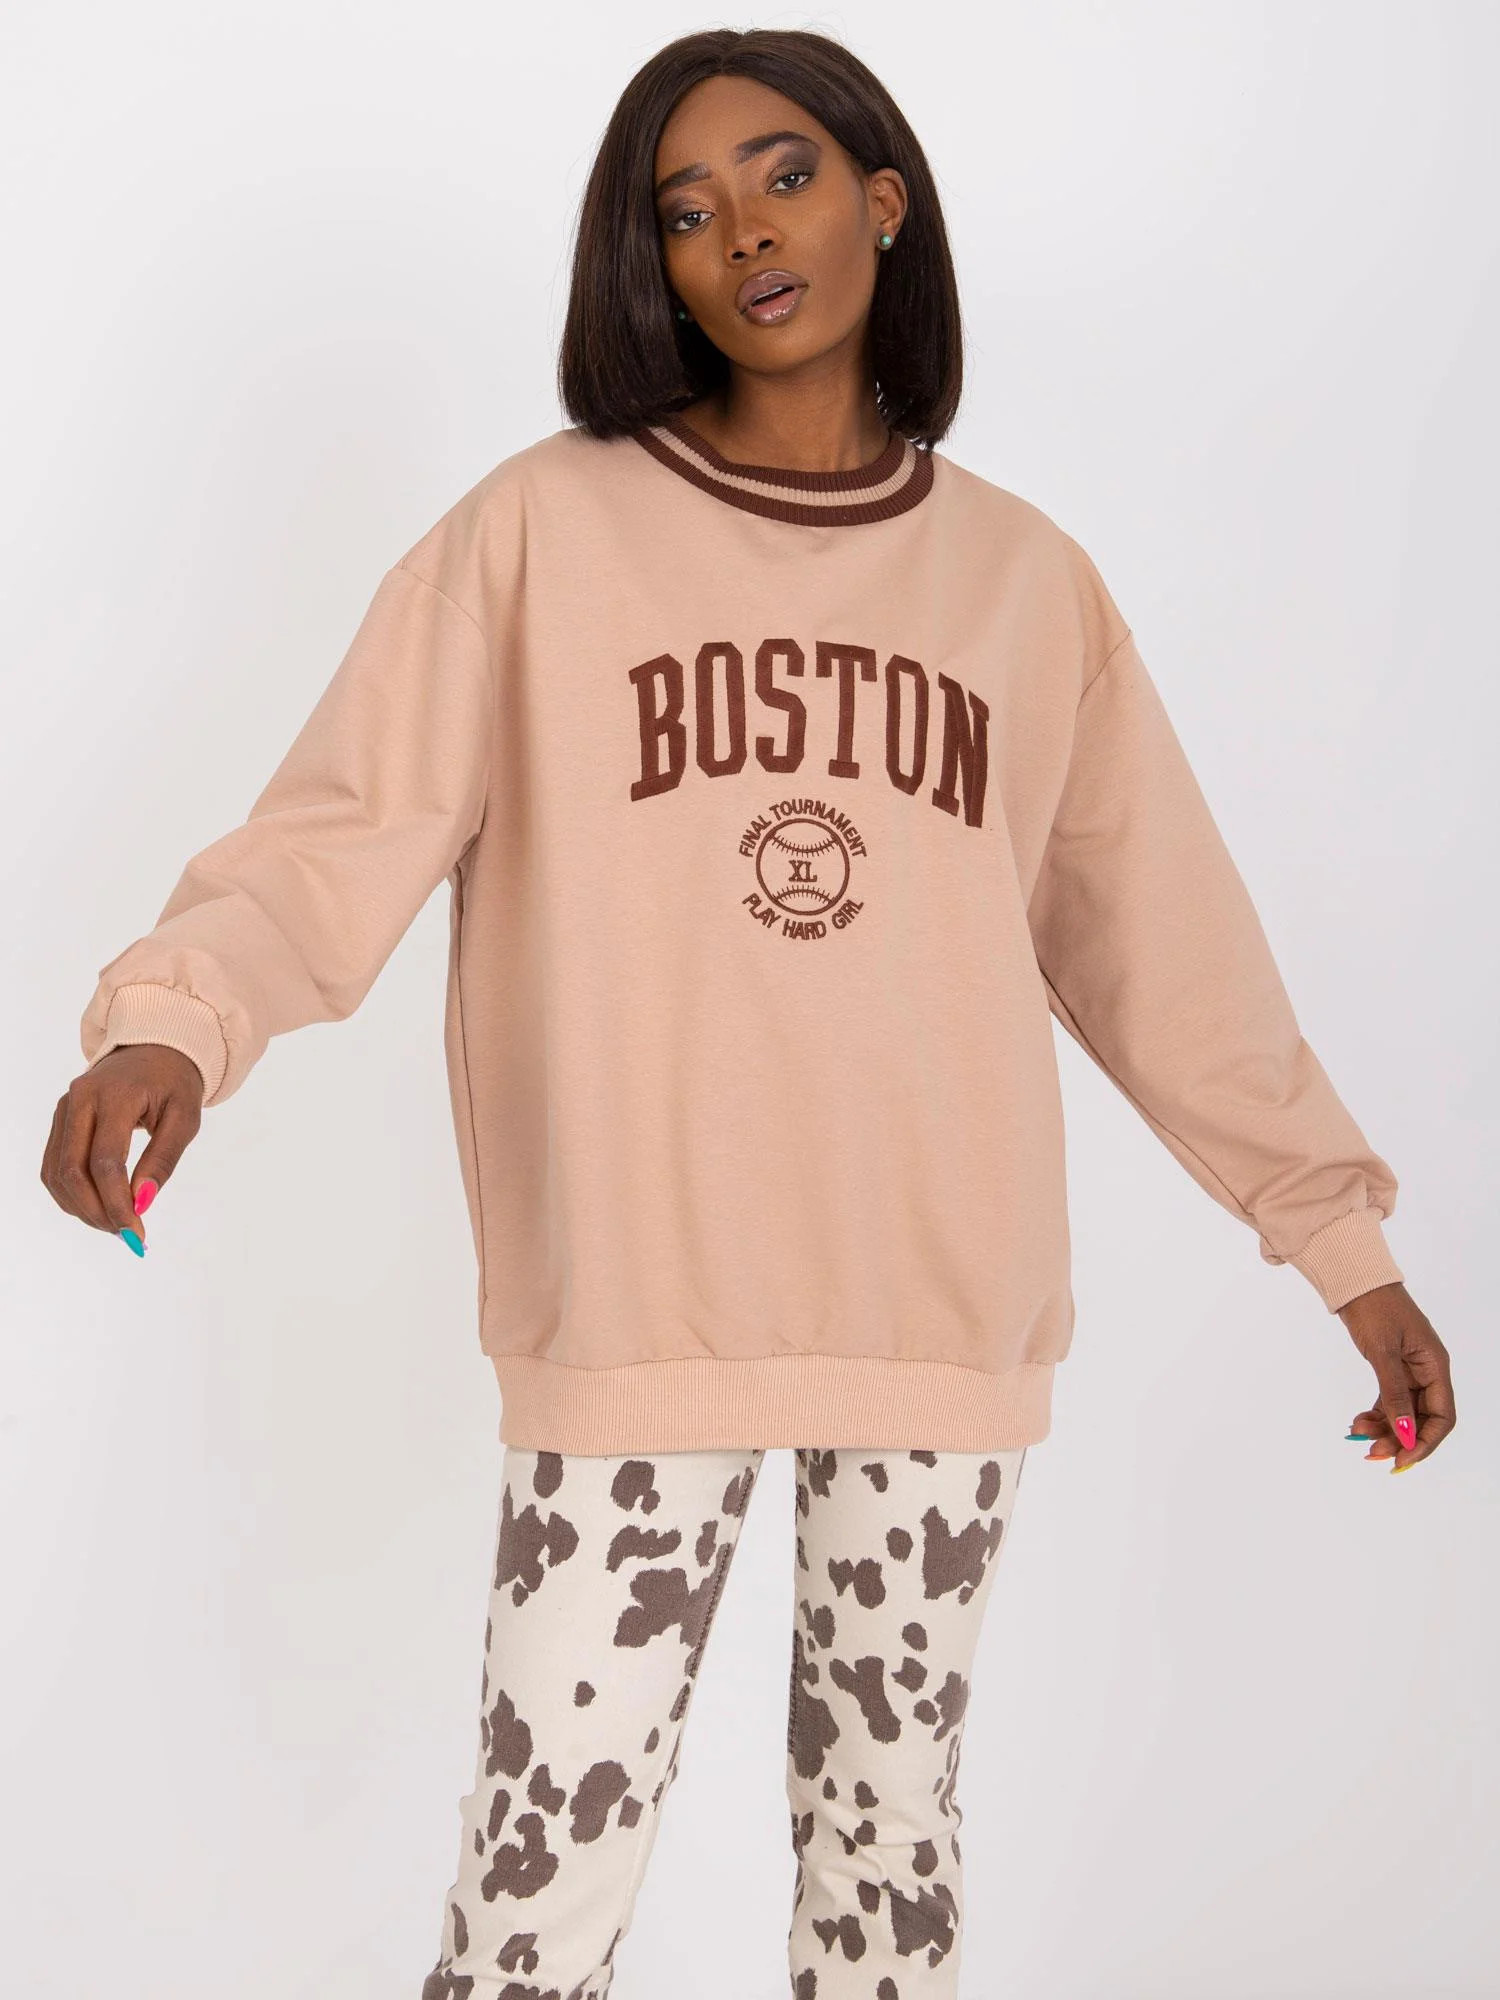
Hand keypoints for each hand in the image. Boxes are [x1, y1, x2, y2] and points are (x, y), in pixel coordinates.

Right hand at [41, 1044, 204, 1251]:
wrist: (154, 1049)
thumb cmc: (174, 1085)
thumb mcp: (185, 1119)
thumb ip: (163, 1159)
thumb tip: (141, 1202)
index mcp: (115, 1096)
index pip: (105, 1161)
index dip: (116, 1202)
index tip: (136, 1232)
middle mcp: (80, 1100)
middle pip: (73, 1171)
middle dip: (97, 1211)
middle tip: (126, 1234)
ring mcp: (65, 1109)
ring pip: (56, 1173)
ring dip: (82, 1208)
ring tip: (116, 1224)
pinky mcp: (60, 1120)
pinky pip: (54, 1166)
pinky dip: (71, 1194)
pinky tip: (98, 1207)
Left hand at [1337, 1280, 1453, 1471]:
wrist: (1356, 1280)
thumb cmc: (1374, 1309)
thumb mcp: (1383, 1352)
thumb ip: (1394, 1394)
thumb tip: (1405, 1434)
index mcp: (1435, 1366)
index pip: (1442, 1417)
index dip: (1425, 1442)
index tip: (1401, 1460)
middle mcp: (1427, 1371)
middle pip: (1423, 1419)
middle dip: (1400, 1439)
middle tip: (1371, 1452)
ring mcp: (1410, 1371)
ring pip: (1404, 1412)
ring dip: (1385, 1428)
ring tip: (1358, 1435)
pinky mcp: (1392, 1368)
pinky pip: (1390, 1401)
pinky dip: (1376, 1414)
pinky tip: (1359, 1422)